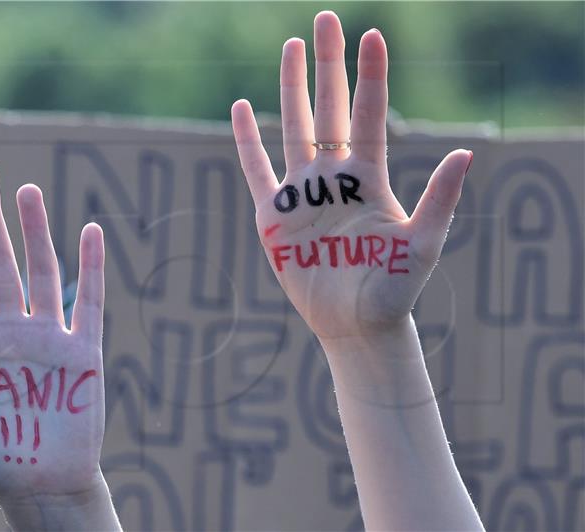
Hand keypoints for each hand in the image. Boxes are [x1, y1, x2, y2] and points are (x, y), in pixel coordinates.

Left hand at [0, 165, 106, 503]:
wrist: (41, 481)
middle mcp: (12, 329)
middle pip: (1, 262)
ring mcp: (49, 336)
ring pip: (42, 272)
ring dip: (36, 232)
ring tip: (28, 191)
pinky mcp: (83, 351)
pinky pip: (88, 302)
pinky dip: (91, 269)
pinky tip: (90, 233)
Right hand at [231, 12, 471, 340]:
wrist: (356, 325)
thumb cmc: (393, 290)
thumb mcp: (423, 245)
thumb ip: (440, 199)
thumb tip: (467, 153)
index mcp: (371, 178)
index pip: (368, 115)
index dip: (370, 76)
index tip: (372, 35)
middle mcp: (335, 177)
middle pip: (329, 108)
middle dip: (328, 64)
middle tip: (325, 20)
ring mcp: (302, 193)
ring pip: (294, 128)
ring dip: (291, 87)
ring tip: (291, 46)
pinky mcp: (273, 216)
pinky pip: (257, 169)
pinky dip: (248, 141)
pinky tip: (242, 108)